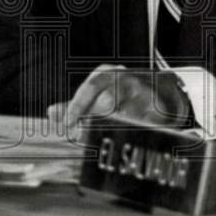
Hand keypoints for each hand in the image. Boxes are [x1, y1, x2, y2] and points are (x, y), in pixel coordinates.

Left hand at [47, 64, 191, 137]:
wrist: (163, 89)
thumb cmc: (123, 92)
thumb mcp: (98, 92)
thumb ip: (74, 105)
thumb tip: (51, 113)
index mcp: (107, 74)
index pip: (89, 88)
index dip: (76, 108)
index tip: (67, 127)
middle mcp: (126, 80)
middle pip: (106, 105)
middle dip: (92, 125)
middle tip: (83, 140)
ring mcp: (144, 93)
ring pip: (123, 118)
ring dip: (111, 133)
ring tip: (104, 141)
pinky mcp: (159, 109)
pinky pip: (140, 127)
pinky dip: (131, 136)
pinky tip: (125, 140)